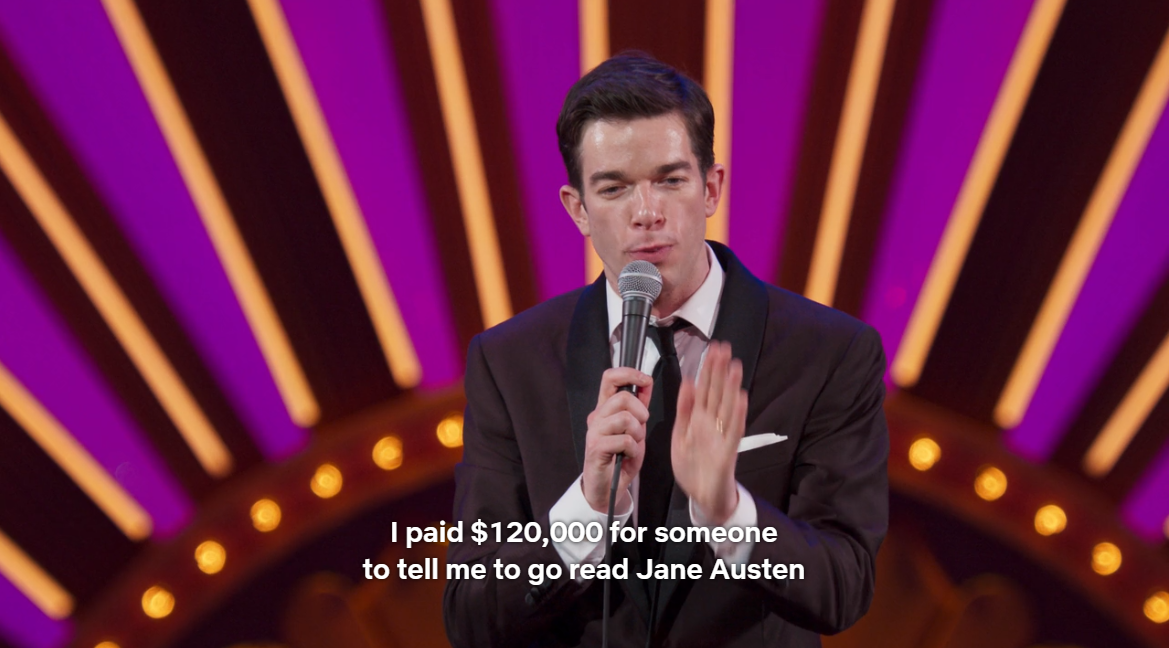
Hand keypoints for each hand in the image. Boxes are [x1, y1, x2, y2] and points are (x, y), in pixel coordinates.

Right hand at [582, 367, 653, 512]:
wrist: (606, 488)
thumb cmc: (620, 459)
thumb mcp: (635, 429)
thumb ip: (639, 408)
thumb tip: (646, 383)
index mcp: (605, 409)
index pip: (610, 378)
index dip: (628, 374)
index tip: (644, 379)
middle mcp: (597, 416)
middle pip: (624, 398)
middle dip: (641, 413)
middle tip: (639, 429)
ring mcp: (594, 431)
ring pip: (626, 418)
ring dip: (637, 434)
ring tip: (632, 445)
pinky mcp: (596, 447)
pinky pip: (625, 440)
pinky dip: (633, 450)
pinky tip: (627, 456)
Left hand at [671, 341, 746, 524]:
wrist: (702, 497)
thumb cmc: (693, 468)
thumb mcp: (680, 436)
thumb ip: (683, 410)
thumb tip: (686, 384)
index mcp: (698, 419)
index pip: (703, 389)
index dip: (707, 369)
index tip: (710, 350)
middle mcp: (712, 424)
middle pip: (717, 392)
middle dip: (720, 371)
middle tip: (724, 348)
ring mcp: (721, 436)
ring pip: (728, 407)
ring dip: (732, 388)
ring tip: (735, 368)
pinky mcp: (728, 452)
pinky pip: (734, 432)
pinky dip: (738, 416)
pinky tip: (742, 400)